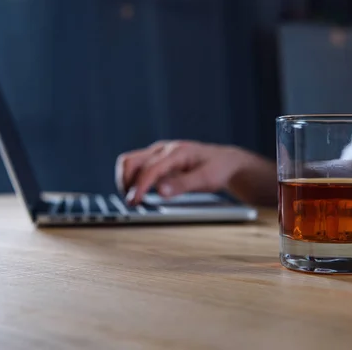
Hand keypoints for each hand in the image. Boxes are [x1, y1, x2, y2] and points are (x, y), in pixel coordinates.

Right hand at [115, 140, 265, 204]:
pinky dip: (134, 180)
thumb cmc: (217, 169)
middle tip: (132, 202)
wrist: (225, 162)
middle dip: (125, 182)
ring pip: (131, 162)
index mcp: (176, 152)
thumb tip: (160, 191)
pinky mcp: (158, 160)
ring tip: (134, 199)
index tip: (135, 201)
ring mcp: (159, 153)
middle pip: (131, 161)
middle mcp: (164, 150)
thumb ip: (182, 185)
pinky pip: (138, 167)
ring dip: (127, 181)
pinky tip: (141, 194)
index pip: (149, 169)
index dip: (139, 186)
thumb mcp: (205, 179)